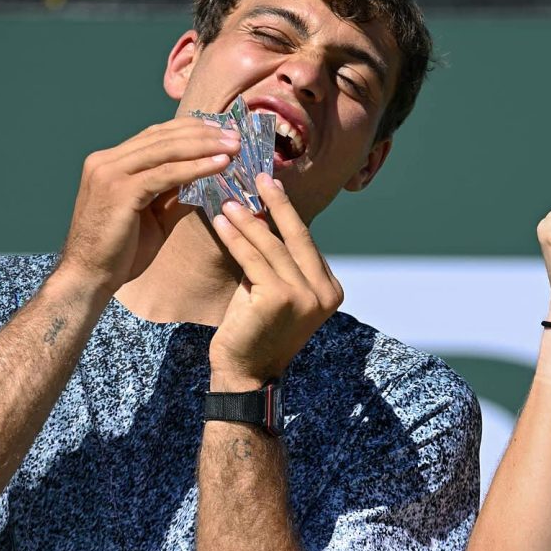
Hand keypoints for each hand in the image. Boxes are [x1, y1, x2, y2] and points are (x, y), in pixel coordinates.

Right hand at [55, 116, 241, 297]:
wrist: (89, 278)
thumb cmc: (118, 253)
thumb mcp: (151, 216)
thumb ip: (172, 195)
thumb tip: (204, 179)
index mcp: (109, 163)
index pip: (154, 136)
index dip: (190, 130)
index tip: (220, 132)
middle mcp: (106, 160)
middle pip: (162, 136)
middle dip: (202, 134)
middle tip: (235, 136)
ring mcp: (110, 172)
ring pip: (166, 149)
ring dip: (205, 146)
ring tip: (234, 147)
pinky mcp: (120, 190)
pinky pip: (166, 174)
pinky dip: (196, 167)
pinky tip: (220, 165)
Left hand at [207, 177, 343, 386]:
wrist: (244, 374)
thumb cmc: (254, 331)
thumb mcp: (272, 290)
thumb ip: (276, 261)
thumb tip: (264, 215)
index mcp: (330, 289)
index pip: (306, 242)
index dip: (286, 212)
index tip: (269, 188)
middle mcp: (324, 292)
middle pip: (297, 236)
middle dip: (277, 202)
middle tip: (259, 175)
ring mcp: (304, 296)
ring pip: (272, 245)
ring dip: (248, 218)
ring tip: (229, 199)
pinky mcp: (279, 298)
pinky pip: (252, 259)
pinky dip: (235, 237)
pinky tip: (221, 221)